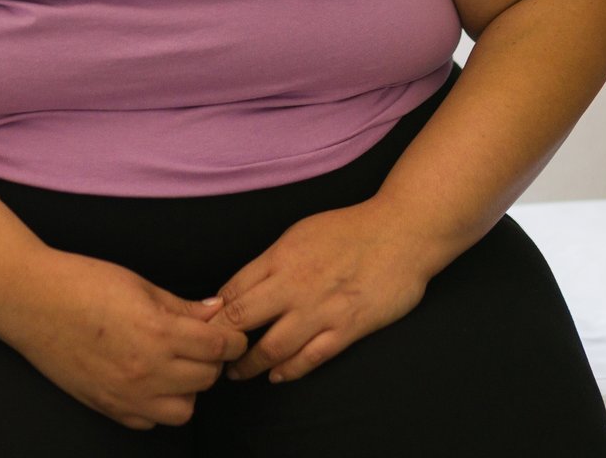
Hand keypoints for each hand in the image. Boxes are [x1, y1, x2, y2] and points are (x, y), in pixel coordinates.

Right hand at [0, 249, 247, 429]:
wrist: (29, 300)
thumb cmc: (82, 282)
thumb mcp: (140, 284)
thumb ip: (181, 306)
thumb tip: (215, 313)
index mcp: (158, 333)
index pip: (219, 348)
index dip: (232, 339)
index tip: (231, 333)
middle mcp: (145, 371)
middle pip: (207, 379)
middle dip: (212, 360)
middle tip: (202, 342)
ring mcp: (124, 395)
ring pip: (183, 410)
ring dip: (188, 388)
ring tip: (176, 365)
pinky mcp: (106, 406)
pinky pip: (149, 421)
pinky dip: (157, 405)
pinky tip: (149, 380)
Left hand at [214, 201, 440, 384]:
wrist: (402, 232)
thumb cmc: (351, 228)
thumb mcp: (301, 232)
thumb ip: (272, 261)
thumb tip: (241, 288)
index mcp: (281, 256)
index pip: (232, 291)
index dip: (213, 315)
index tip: (202, 329)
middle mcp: (295, 284)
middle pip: (242, 319)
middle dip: (220, 343)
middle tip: (210, 357)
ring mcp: (321, 309)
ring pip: (272, 347)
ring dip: (250, 365)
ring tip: (237, 373)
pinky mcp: (347, 328)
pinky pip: (310, 357)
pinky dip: (289, 371)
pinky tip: (277, 376)